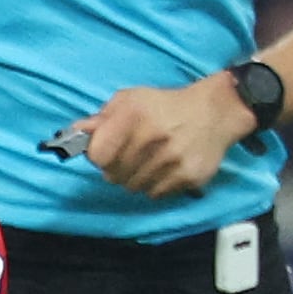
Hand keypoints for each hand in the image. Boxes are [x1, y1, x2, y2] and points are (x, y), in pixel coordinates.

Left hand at [64, 75, 252, 198]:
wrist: (217, 112)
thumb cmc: (165, 105)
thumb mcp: (131, 100)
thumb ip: (101, 118)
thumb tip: (75, 132)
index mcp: (134, 116)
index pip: (98, 155)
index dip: (98, 156)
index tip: (106, 152)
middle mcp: (153, 138)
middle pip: (113, 175)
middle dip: (116, 168)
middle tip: (129, 157)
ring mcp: (172, 160)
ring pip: (133, 187)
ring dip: (134, 178)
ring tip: (147, 161)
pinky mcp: (189, 176)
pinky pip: (156, 193)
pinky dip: (154, 185)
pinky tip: (163, 169)